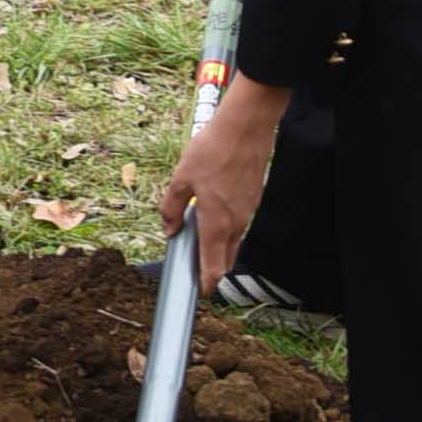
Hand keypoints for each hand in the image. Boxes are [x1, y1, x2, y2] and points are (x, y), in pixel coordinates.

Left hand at [157, 78, 287, 288]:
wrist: (245, 129)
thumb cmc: (211, 151)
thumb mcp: (180, 179)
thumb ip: (171, 209)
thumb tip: (168, 231)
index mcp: (215, 223)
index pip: (214, 266)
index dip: (207, 283)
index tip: (200, 292)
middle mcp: (235, 223)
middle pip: (226, 258)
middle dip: (212, 269)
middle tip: (195, 270)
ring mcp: (247, 212)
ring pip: (233, 241)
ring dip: (218, 247)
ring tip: (198, 241)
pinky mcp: (253, 200)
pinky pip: (239, 224)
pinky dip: (226, 229)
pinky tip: (212, 215)